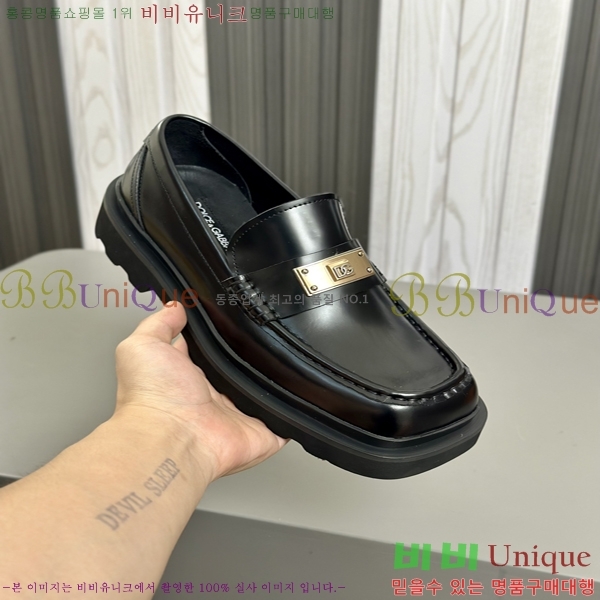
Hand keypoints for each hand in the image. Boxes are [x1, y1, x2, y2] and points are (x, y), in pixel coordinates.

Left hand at [113, 301, 286, 480]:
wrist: (172, 439)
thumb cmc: (152, 399)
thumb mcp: (143, 346)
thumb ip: (160, 324)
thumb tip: (175, 307)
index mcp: (189, 377)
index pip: (210, 352)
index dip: (221, 336)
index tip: (234, 319)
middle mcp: (215, 398)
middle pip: (242, 371)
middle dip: (253, 356)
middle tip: (264, 338)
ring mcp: (240, 416)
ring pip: (267, 394)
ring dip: (276, 381)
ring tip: (287, 360)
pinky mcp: (262, 433)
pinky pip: (286, 423)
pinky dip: (294, 412)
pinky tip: (299, 395)